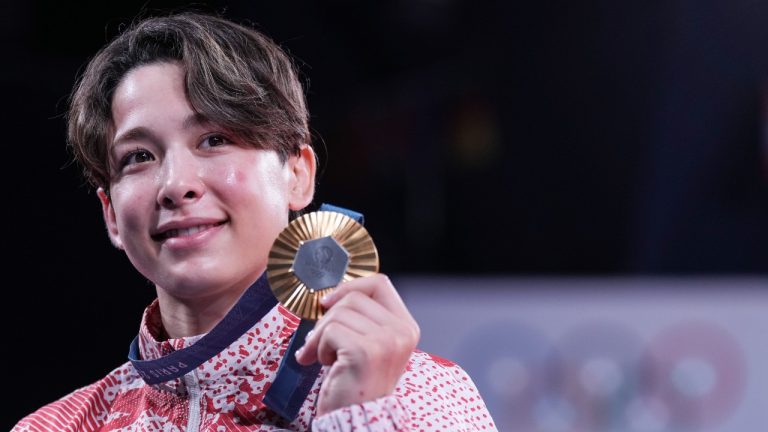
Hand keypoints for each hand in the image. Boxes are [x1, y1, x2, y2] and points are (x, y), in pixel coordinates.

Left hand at [295, 273, 419, 414]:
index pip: (379, 283)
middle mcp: (402, 332)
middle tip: (324, 345)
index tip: (328, 303)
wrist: (355, 421)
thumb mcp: (368, 344)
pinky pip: (329, 331)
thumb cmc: (356, 384)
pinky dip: (317, 348)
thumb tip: (330, 294)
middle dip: (328, 319)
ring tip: (328, 359)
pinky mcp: (366, 352)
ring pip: (337, 312)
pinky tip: (328, 366)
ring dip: (321, 336)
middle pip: (353, 297)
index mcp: (406, 327)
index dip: (349, 287)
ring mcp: (387, 341)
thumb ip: (361, 318)